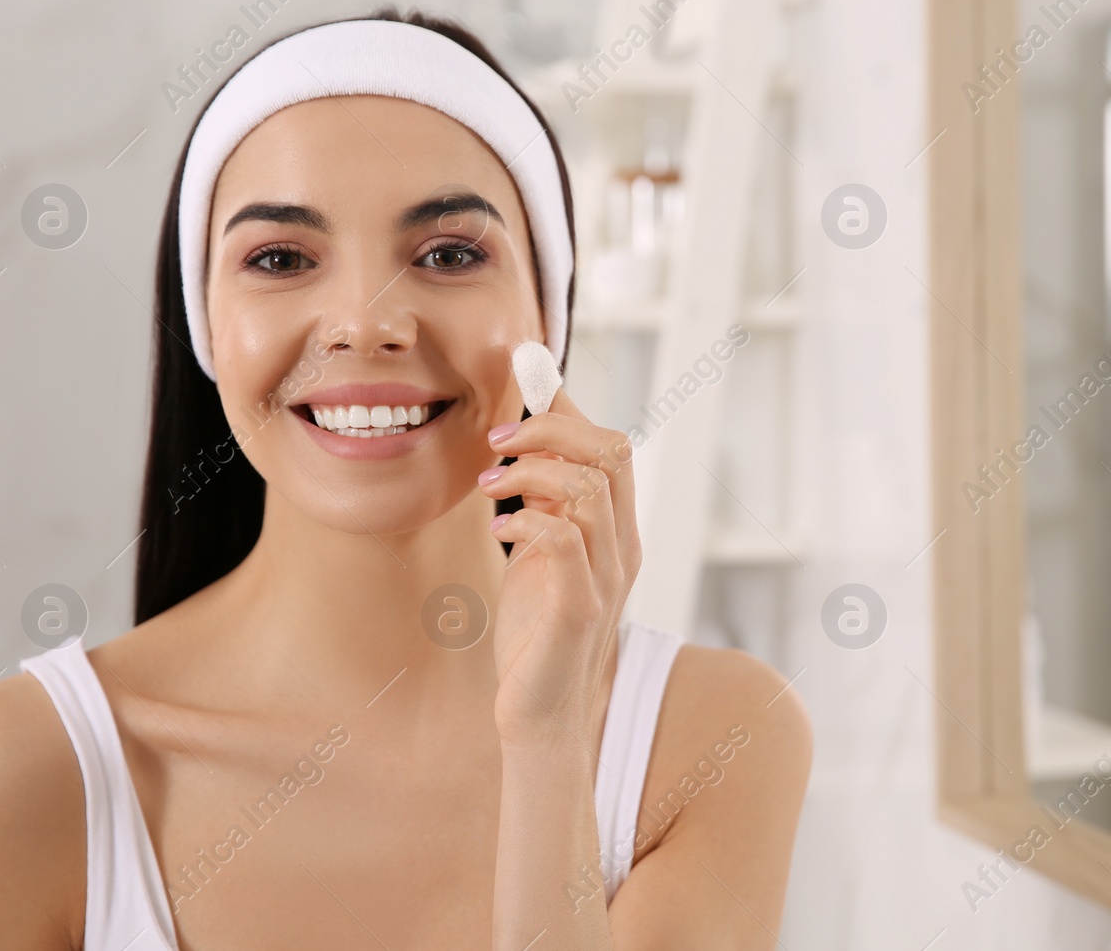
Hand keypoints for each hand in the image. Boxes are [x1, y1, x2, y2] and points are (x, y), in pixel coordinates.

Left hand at [479, 387, 640, 748]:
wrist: (540, 715)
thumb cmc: (536, 631)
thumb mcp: (541, 550)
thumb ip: (544, 499)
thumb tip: (528, 435)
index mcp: (617, 529)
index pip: (612, 445)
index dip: (567, 411)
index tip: (518, 395)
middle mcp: (622, 547)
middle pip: (612, 452)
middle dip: (550, 430)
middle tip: (497, 442)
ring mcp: (606, 578)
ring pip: (588, 489)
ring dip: (530, 474)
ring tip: (488, 487)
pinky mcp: (580, 610)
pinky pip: (565, 542)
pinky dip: (526, 522)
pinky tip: (497, 530)